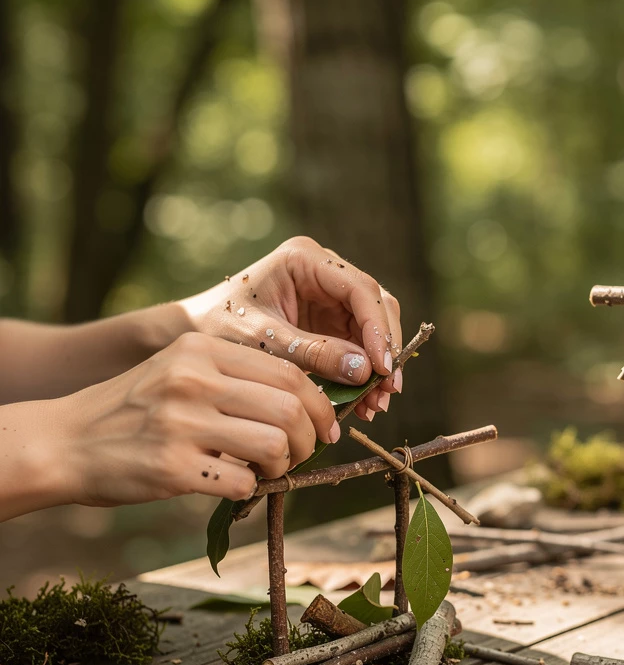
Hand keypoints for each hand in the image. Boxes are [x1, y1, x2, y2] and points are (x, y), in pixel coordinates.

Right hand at [52, 332, 338, 505]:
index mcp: (201, 348)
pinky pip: (242, 482)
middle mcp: (192, 378)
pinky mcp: (171, 466)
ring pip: (276, 445)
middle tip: (304, 454)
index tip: (325, 428)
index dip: (321, 404)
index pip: (289, 371)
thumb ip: (236, 378)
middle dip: (312, 438)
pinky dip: (250, 490)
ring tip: (268, 471)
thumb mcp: (181, 371)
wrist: (66, 442)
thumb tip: (310, 407)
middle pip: (291, 408)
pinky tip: (235, 485)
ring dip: (285, 466)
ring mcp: (180, 423)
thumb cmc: (136, 410)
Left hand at [178, 236, 402, 421]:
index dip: (378, 329)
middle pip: (375, 307)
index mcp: (305, 260)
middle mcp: (324, 272)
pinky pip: (359, 347)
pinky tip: (363, 403)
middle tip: (388, 390)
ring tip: (376, 405)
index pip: (360, 290)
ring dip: (378, 367)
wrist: (194, 335)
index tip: (382, 369)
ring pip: (373, 329)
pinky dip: (363, 375)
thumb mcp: (265, 341)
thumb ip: (313, 352)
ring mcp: (329, 297)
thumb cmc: (218, 328)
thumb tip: (366, 369)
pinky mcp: (329, 322)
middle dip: (385, 350)